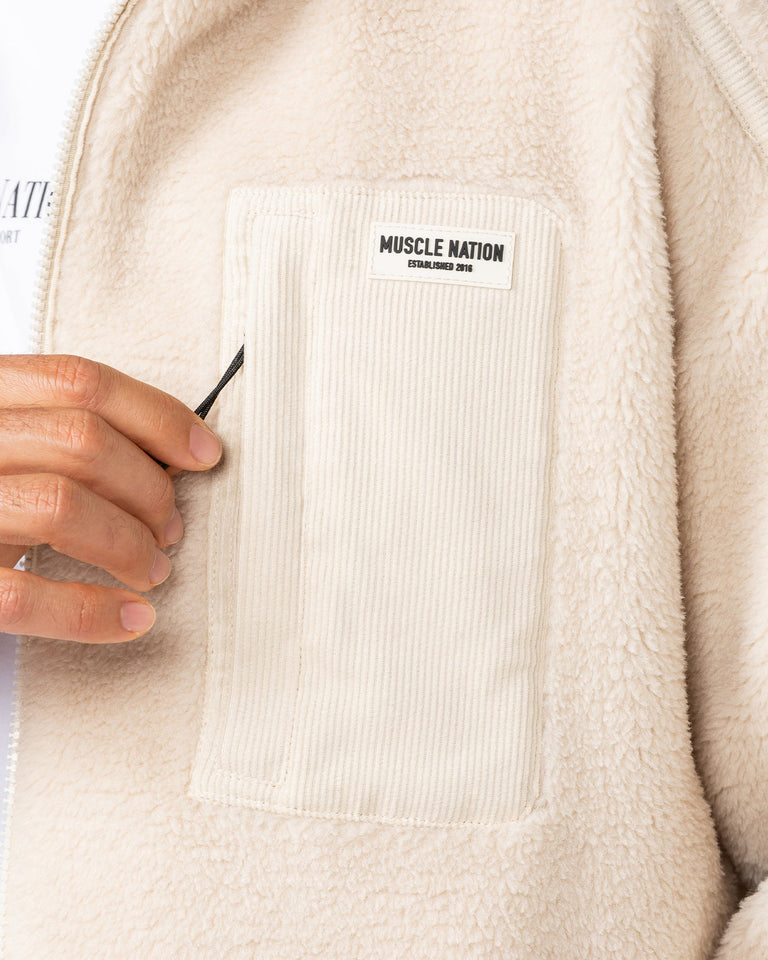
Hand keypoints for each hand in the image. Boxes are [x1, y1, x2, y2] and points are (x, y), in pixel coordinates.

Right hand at [0, 355, 221, 643]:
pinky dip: (90, 612)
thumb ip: (58, 433)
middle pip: (81, 441)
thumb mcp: (4, 444)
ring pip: (59, 505)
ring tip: (154, 569)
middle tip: (172, 527)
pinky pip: (22, 596)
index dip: (158, 416)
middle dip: (148, 488)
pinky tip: (132, 620)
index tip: (205, 454)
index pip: (79, 382)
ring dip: (129, 542)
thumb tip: (170, 453)